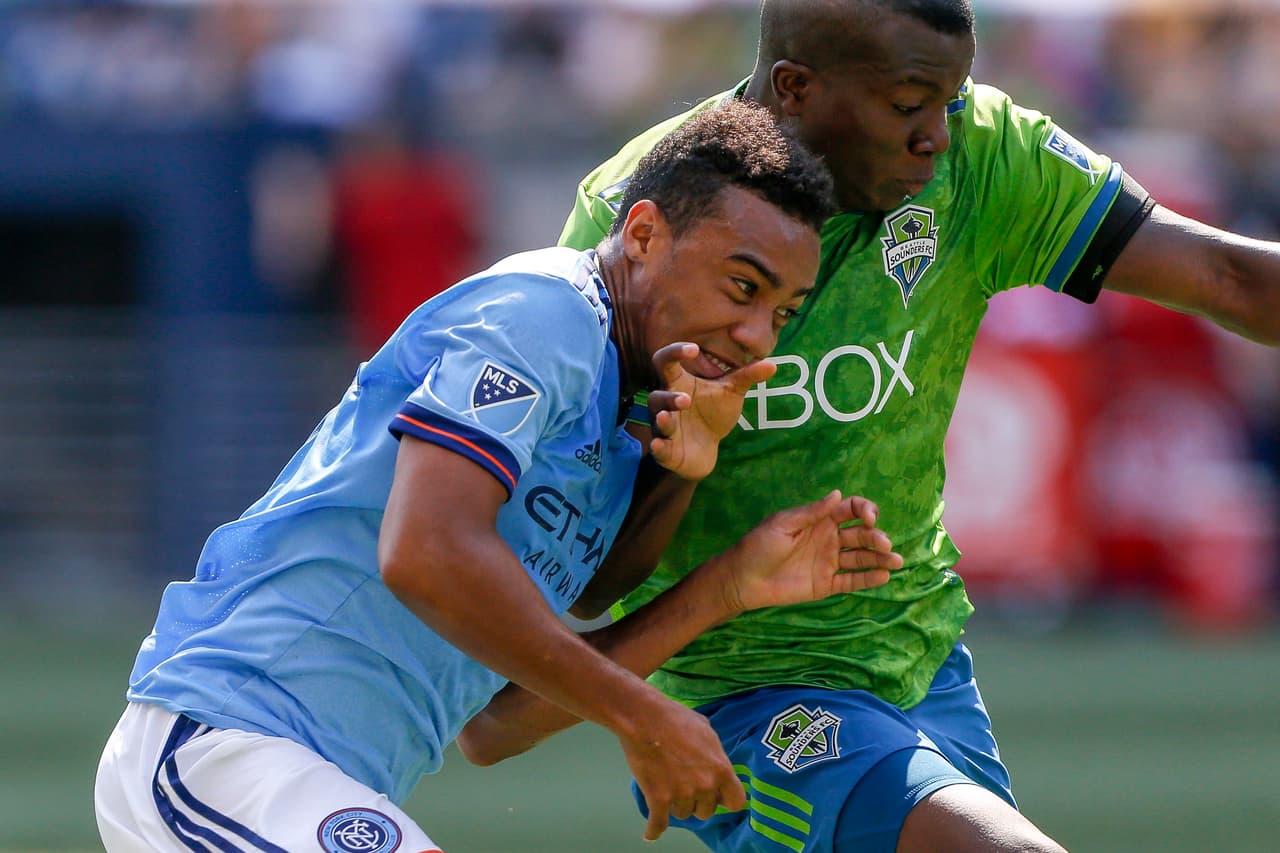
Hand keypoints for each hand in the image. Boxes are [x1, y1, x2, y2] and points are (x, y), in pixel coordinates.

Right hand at [616, 695, 745, 840]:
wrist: (645, 718)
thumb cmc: (676, 718)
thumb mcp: (707, 731)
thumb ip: (715, 753)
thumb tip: (715, 764)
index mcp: (721, 769)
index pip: (736, 802)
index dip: (725, 800)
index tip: (718, 797)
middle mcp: (705, 786)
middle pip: (706, 811)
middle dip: (698, 801)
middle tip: (686, 785)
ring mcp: (681, 794)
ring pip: (683, 814)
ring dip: (676, 805)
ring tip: (667, 787)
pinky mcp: (658, 798)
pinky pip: (658, 824)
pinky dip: (653, 830)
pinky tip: (650, 834)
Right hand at [647, 342, 776, 480]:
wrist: (706, 449)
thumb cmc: (713, 412)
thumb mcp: (731, 392)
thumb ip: (747, 377)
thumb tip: (772, 364)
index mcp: (679, 383)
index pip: (666, 361)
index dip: (676, 352)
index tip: (694, 348)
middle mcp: (666, 404)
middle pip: (657, 395)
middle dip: (669, 397)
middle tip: (686, 400)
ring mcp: (665, 427)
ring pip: (657, 419)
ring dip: (663, 419)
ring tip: (668, 417)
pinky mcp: (665, 450)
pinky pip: (657, 448)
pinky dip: (658, 447)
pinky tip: (658, 446)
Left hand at [719, 491, 903, 614]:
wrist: (743, 579)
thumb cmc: (758, 545)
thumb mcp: (783, 524)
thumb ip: (812, 512)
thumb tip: (838, 494)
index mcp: (819, 519)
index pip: (851, 510)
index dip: (865, 510)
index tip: (870, 518)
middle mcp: (829, 539)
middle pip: (862, 534)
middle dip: (877, 537)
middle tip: (885, 543)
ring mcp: (829, 562)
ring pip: (862, 557)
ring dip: (880, 557)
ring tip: (896, 561)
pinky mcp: (826, 584)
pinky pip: (852, 580)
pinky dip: (868, 578)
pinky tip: (884, 576)